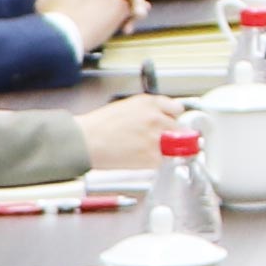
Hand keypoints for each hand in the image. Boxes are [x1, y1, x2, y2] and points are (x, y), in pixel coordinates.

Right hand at [66, 92, 182, 173]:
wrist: (86, 141)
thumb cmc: (99, 125)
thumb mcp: (127, 107)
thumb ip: (148, 110)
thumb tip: (162, 117)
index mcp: (149, 103)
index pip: (177, 109)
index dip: (173, 119)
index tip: (174, 125)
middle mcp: (156, 117)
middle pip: (179, 129)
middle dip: (171, 135)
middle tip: (158, 141)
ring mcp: (156, 137)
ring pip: (174, 146)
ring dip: (165, 150)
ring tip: (144, 151)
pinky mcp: (152, 156)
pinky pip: (163, 161)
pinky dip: (154, 162)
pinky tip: (139, 158)